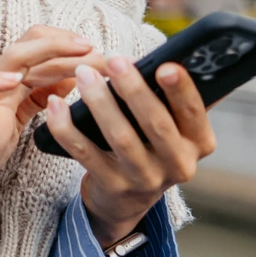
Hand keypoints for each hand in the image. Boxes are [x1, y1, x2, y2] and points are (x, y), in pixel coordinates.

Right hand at [0, 30, 104, 256]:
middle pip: (32, 43)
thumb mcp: (17, 118)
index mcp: (10, 81)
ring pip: (13, 58)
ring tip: (78, 51)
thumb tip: (73, 78)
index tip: (102, 56)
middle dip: (69, 43)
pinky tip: (14, 81)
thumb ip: (39, 96)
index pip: (41, 46)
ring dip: (49, 51)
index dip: (72, 45)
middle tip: (100, 51)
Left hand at [43, 55, 216, 247]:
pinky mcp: (112, 186)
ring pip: (120, 137)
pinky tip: (56, 105)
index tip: (164, 65)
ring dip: (100, 102)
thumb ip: (173, 99)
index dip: (181, 89)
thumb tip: (170, 57)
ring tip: (84, 74)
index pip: (194, 113)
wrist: (127, 199)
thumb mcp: (173, 127)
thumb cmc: (151, 144)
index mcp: (199, 142)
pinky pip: (85, 153)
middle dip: (134, 90)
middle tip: (115, 60)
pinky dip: (67, 128)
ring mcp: (145, 179)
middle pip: (157, 125)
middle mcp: (179, 165)